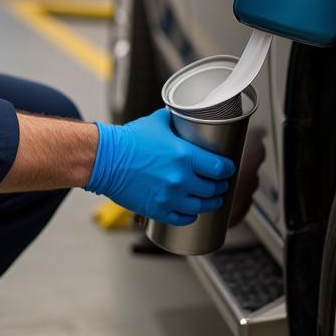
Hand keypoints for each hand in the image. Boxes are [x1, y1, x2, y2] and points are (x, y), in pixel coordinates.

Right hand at [85, 109, 234, 225]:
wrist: (106, 159)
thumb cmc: (128, 140)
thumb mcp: (158, 122)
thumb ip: (175, 121)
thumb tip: (182, 116)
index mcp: (185, 155)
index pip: (219, 167)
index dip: (228, 169)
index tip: (229, 169)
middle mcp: (181, 178)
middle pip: (212, 188)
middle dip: (220, 186)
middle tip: (221, 184)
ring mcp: (170, 196)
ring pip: (201, 206)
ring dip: (210, 203)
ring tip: (212, 200)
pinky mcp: (158, 209)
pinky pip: (182, 218)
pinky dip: (190, 216)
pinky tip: (192, 212)